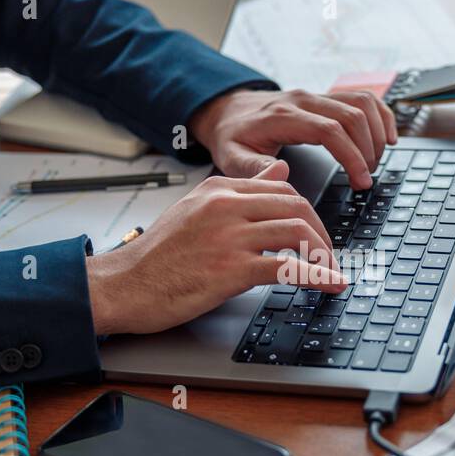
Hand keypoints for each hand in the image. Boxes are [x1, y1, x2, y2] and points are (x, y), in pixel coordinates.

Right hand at [86, 162, 348, 334]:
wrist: (123, 285)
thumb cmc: (156, 256)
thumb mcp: (195, 209)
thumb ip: (237, 191)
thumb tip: (279, 170)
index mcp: (218, 188)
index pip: (281, 188)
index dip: (307, 212)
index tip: (315, 234)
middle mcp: (226, 205)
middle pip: (296, 205)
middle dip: (321, 232)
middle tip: (328, 255)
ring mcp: (229, 236)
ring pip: (297, 231)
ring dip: (323, 254)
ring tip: (331, 271)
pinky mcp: (231, 269)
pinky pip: (288, 267)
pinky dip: (317, 276)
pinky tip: (331, 284)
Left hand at [188, 88, 397, 189]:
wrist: (227, 110)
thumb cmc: (232, 136)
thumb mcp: (231, 157)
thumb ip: (253, 168)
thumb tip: (282, 173)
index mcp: (283, 117)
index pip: (329, 130)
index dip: (352, 155)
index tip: (361, 180)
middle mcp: (304, 101)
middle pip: (352, 116)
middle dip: (368, 150)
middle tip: (366, 179)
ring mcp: (316, 96)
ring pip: (361, 103)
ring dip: (376, 132)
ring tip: (374, 162)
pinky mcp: (325, 97)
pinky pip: (361, 97)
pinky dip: (380, 115)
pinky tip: (387, 136)